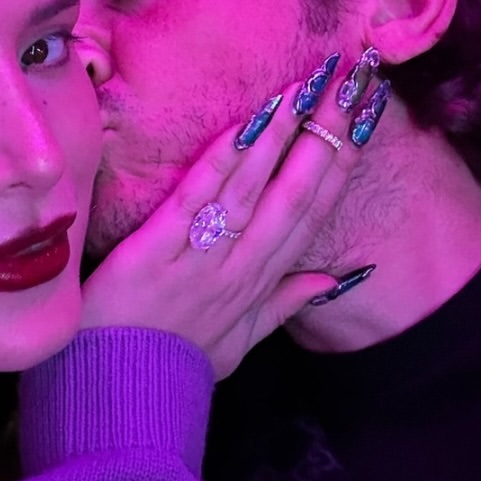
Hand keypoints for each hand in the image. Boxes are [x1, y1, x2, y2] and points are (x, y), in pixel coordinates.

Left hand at [80, 61, 375, 378]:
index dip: (341, 167)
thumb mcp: (238, 345)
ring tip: (307, 88)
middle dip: (325, 137)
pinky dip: (223, 162)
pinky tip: (246, 126)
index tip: (365, 121)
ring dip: (282, 137)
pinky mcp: (154, 252)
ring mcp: (200, 260)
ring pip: (252, 190)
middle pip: (294, 195)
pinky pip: (197, 200)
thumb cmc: (172, 368)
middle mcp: (239, 268)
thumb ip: (284, 305)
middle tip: (352, 83)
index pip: (311, 216)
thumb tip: (338, 280)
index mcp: (258, 285)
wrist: (116, 398)